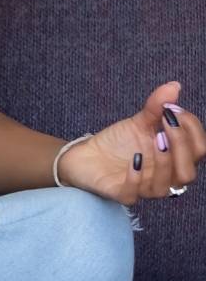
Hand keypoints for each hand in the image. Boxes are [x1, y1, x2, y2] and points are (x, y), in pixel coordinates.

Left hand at [59, 81, 204, 203]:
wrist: (85, 155)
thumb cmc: (119, 142)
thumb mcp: (139, 122)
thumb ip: (157, 107)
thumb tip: (174, 86)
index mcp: (175, 159)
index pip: (199, 149)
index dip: (192, 129)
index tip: (173, 108)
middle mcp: (166, 176)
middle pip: (188, 171)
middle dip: (182, 145)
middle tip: (166, 122)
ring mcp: (145, 188)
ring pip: (168, 186)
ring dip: (164, 162)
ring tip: (155, 139)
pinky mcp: (122, 194)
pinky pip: (134, 193)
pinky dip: (136, 177)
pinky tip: (134, 159)